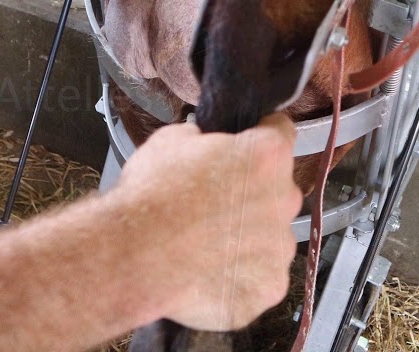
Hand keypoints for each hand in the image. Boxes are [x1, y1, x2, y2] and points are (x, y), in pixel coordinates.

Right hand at [114, 113, 300, 330]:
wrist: (135, 255)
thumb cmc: (151, 198)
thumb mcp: (170, 140)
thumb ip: (205, 139)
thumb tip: (205, 145)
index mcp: (266, 156)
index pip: (281, 132)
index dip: (258, 137)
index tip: (246, 148)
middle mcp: (283, 199)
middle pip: (278, 189)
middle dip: (251, 193)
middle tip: (214, 202)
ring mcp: (279, 248)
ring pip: (271, 236)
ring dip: (247, 237)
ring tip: (206, 242)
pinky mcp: (269, 286)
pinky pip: (261, 276)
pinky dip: (240, 276)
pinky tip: (209, 269)